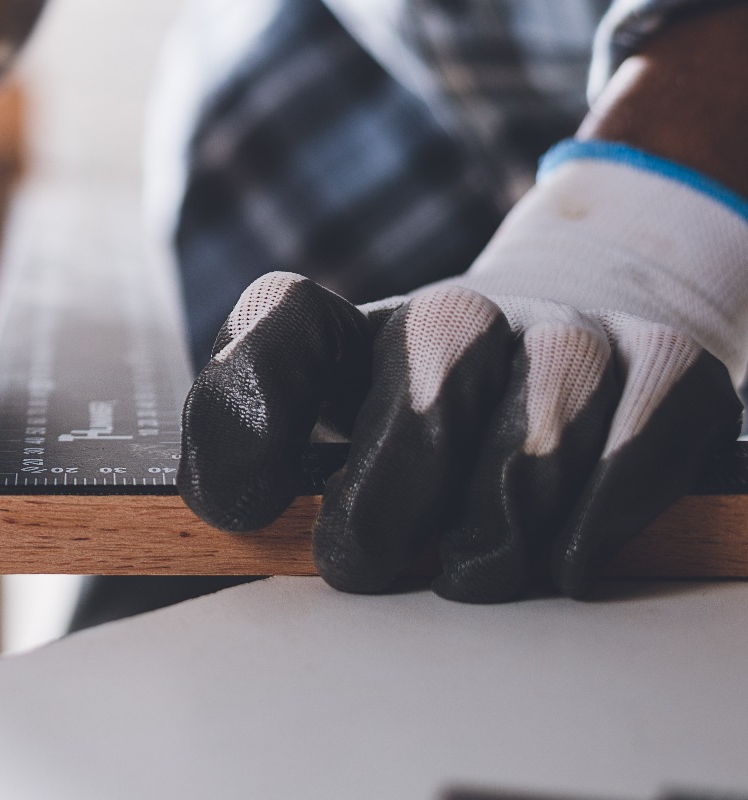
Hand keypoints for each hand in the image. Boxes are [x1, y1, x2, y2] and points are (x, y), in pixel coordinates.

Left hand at [179, 147, 747, 601]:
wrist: (572, 338)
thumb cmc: (422, 422)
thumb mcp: (327, 433)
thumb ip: (259, 461)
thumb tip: (233, 509)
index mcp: (351, 330)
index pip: (282, 321)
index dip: (249, 417)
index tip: (242, 509)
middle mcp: (456, 313)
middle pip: (420, 413)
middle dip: (384, 519)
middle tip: (373, 566)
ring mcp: (566, 332)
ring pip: (528, 458)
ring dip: (492, 541)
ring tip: (470, 564)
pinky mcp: (666, 365)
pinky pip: (625, 463)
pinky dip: (587, 532)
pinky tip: (559, 557)